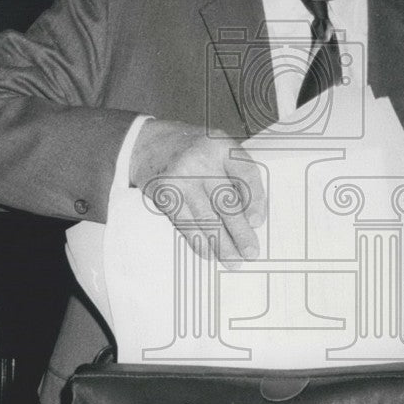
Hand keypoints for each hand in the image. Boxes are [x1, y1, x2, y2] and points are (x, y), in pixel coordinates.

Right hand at [129, 119, 265, 265]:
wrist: (146, 142)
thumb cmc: (191, 150)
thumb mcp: (216, 148)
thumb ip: (234, 173)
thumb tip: (251, 219)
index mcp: (222, 146)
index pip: (246, 174)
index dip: (256, 200)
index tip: (258, 222)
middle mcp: (203, 160)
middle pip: (227, 202)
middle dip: (241, 233)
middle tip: (251, 253)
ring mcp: (182, 177)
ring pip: (207, 218)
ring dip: (222, 244)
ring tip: (233, 261)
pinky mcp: (165, 192)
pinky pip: (186, 223)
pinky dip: (199, 241)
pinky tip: (209, 253)